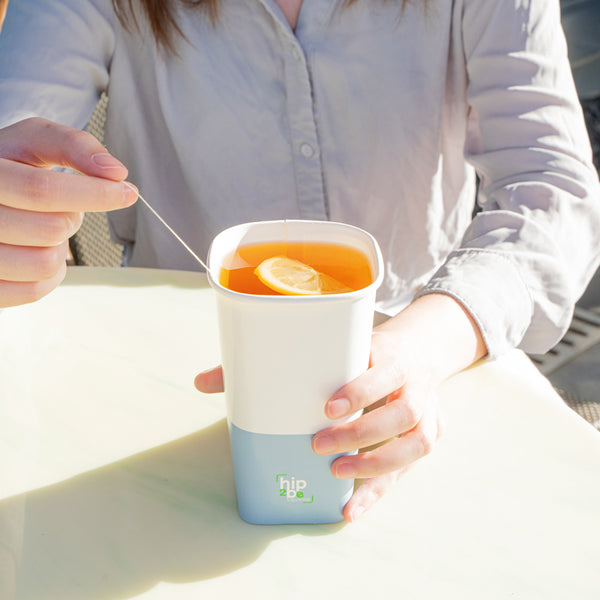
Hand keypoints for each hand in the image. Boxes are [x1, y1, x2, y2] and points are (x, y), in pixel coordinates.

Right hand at [0, 117, 137, 306]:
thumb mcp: (32, 142)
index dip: (94, 193)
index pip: (41, 191)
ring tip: (43, 228)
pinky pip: (35, 290)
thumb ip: (73, 146)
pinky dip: (51, 273)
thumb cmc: (9, 167)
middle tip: (61, 208)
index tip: (128, 192)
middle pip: (51, 229)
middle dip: (72, 218)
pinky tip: (39, 250)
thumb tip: (115, 172)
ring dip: (60, 246)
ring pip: (45, 264)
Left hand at [195, 293, 485, 521]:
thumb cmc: (362, 350)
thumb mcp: (333, 344)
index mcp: (387, 354)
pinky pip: (407, 469)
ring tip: (335, 475)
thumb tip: (202, 382)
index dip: (359, 390)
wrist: (418, 351)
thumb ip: (270, 359)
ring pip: (412, 443)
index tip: (327, 407)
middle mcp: (413, 383)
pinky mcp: (427, 435)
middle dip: (361, 434)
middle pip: (400, 412)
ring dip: (375, 464)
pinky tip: (350, 508)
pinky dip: (378, 491)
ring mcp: (426, 412)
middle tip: (318, 446)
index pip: (381, 369)